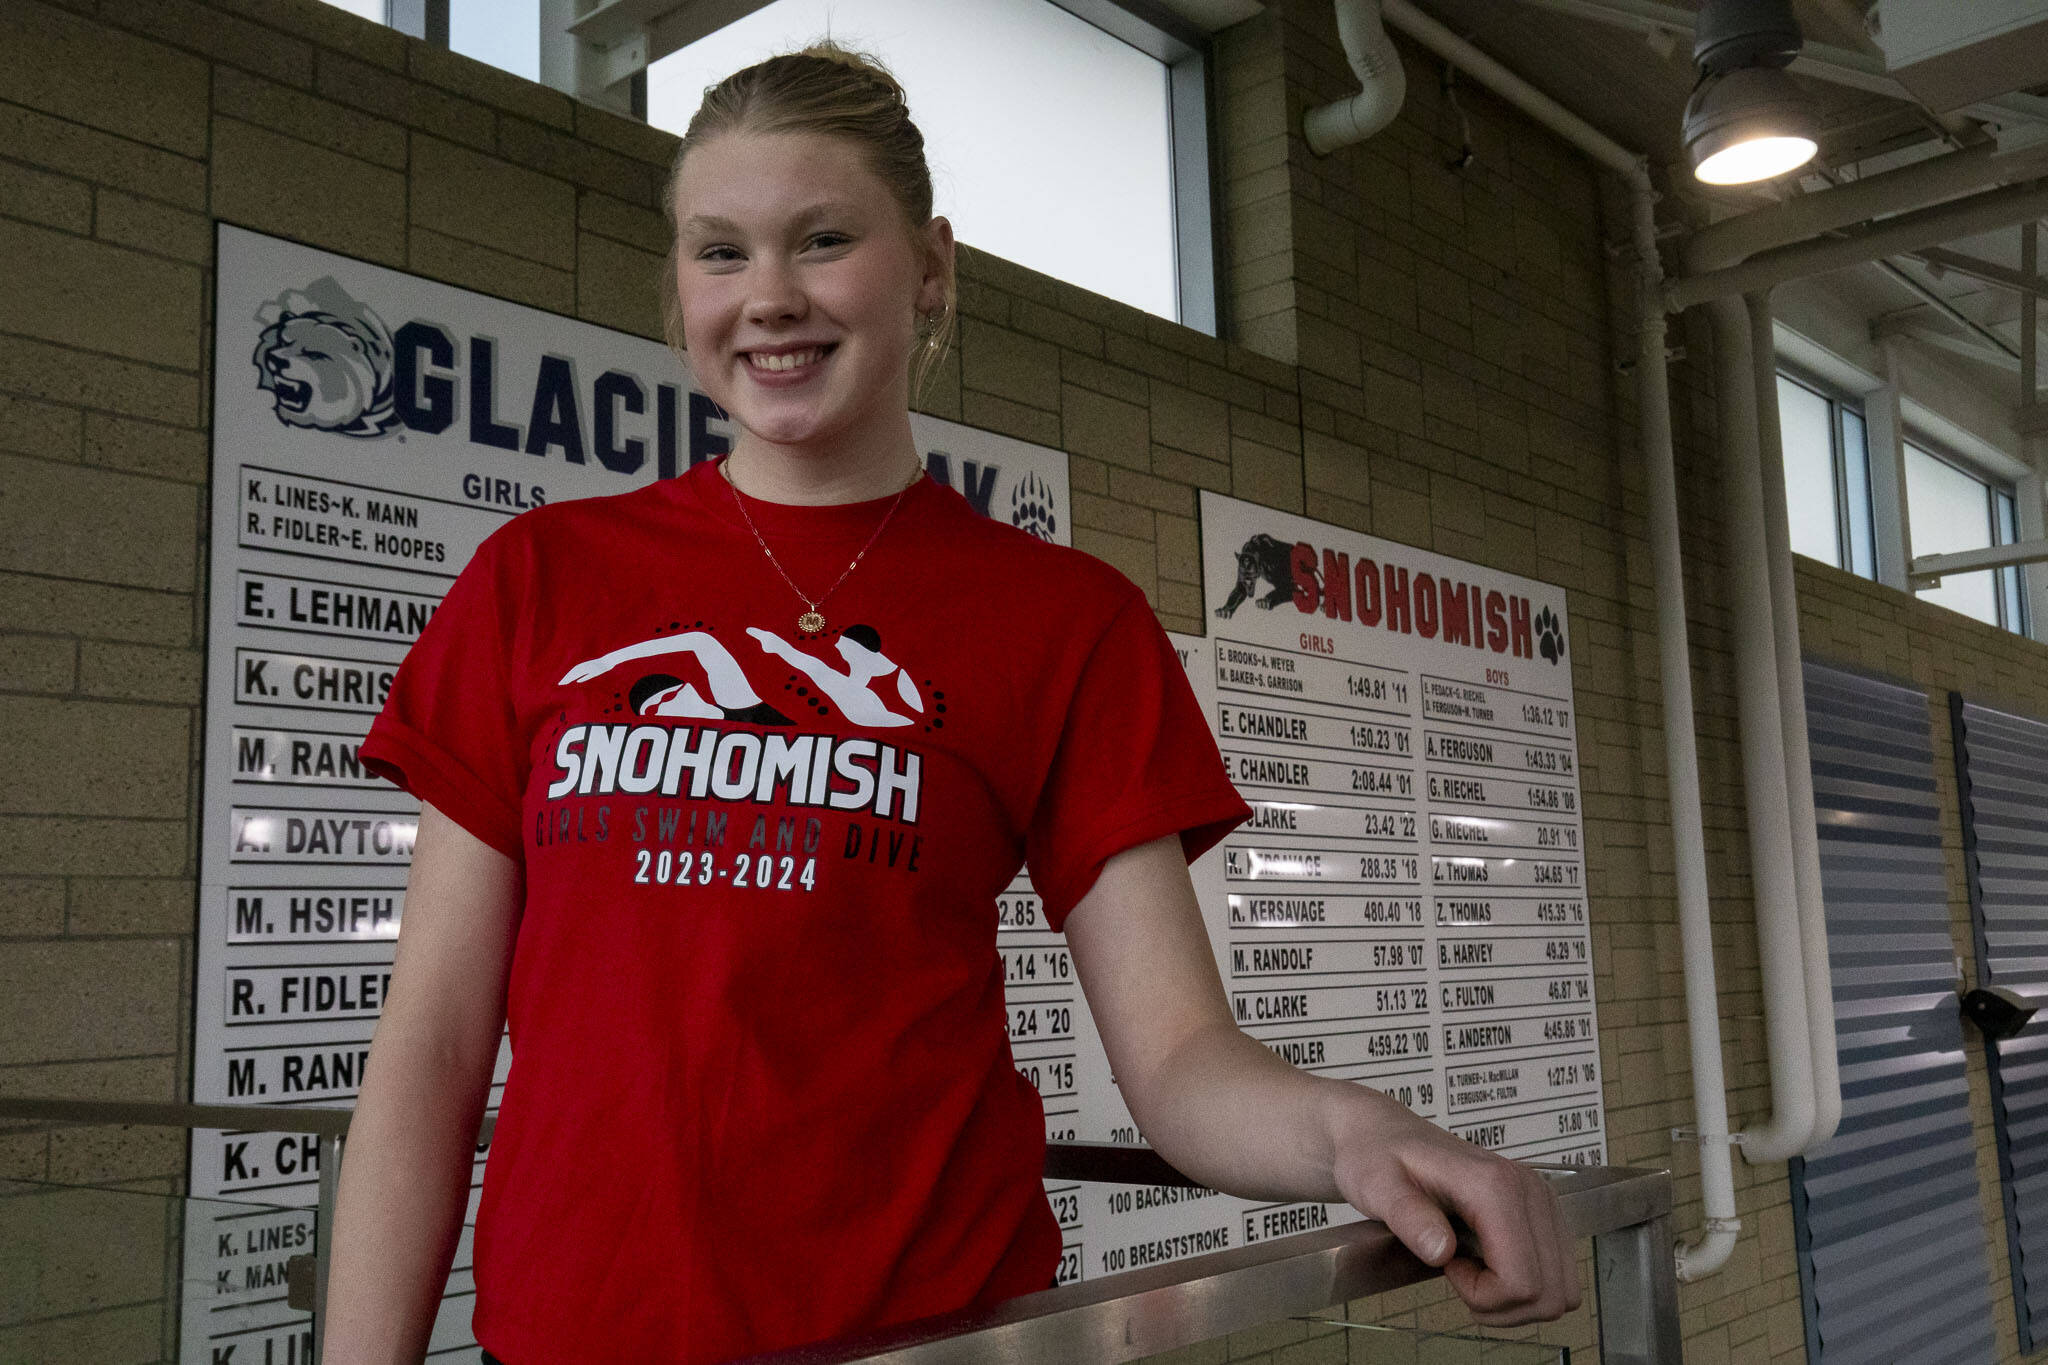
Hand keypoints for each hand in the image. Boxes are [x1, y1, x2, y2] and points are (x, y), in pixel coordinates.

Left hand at [1327, 1087, 1580, 1325]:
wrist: (1384, 1137)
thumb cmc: (1379, 1158)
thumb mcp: (1378, 1186)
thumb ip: (1408, 1217)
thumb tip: (1441, 1250)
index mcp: (1496, 1185)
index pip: (1521, 1280)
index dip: (1482, 1295)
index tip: (1446, 1266)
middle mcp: (1531, 1190)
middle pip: (1549, 1293)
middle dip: (1501, 1306)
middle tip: (1459, 1276)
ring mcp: (1542, 1201)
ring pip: (1560, 1291)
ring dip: (1516, 1301)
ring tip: (1472, 1272)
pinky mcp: (1543, 1213)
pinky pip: (1557, 1275)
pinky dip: (1525, 1287)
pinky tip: (1486, 1264)